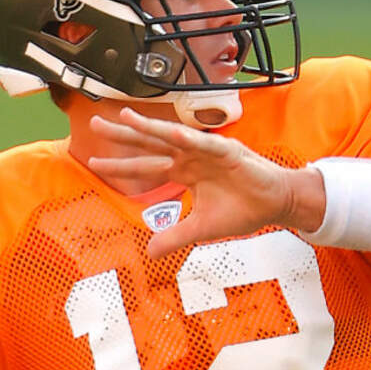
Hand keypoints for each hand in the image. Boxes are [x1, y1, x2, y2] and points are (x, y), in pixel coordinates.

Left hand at [87, 109, 324, 258]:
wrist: (276, 205)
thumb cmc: (243, 210)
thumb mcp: (202, 228)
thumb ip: (175, 237)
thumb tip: (149, 253)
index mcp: (184, 171)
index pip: (145, 167)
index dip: (121, 165)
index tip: (94, 162)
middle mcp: (191, 157)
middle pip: (150, 143)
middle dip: (123, 134)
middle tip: (95, 123)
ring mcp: (208, 152)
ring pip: (172, 136)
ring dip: (150, 126)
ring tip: (126, 116)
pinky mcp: (229, 153)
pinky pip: (206, 145)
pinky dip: (190, 140)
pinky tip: (173, 135)